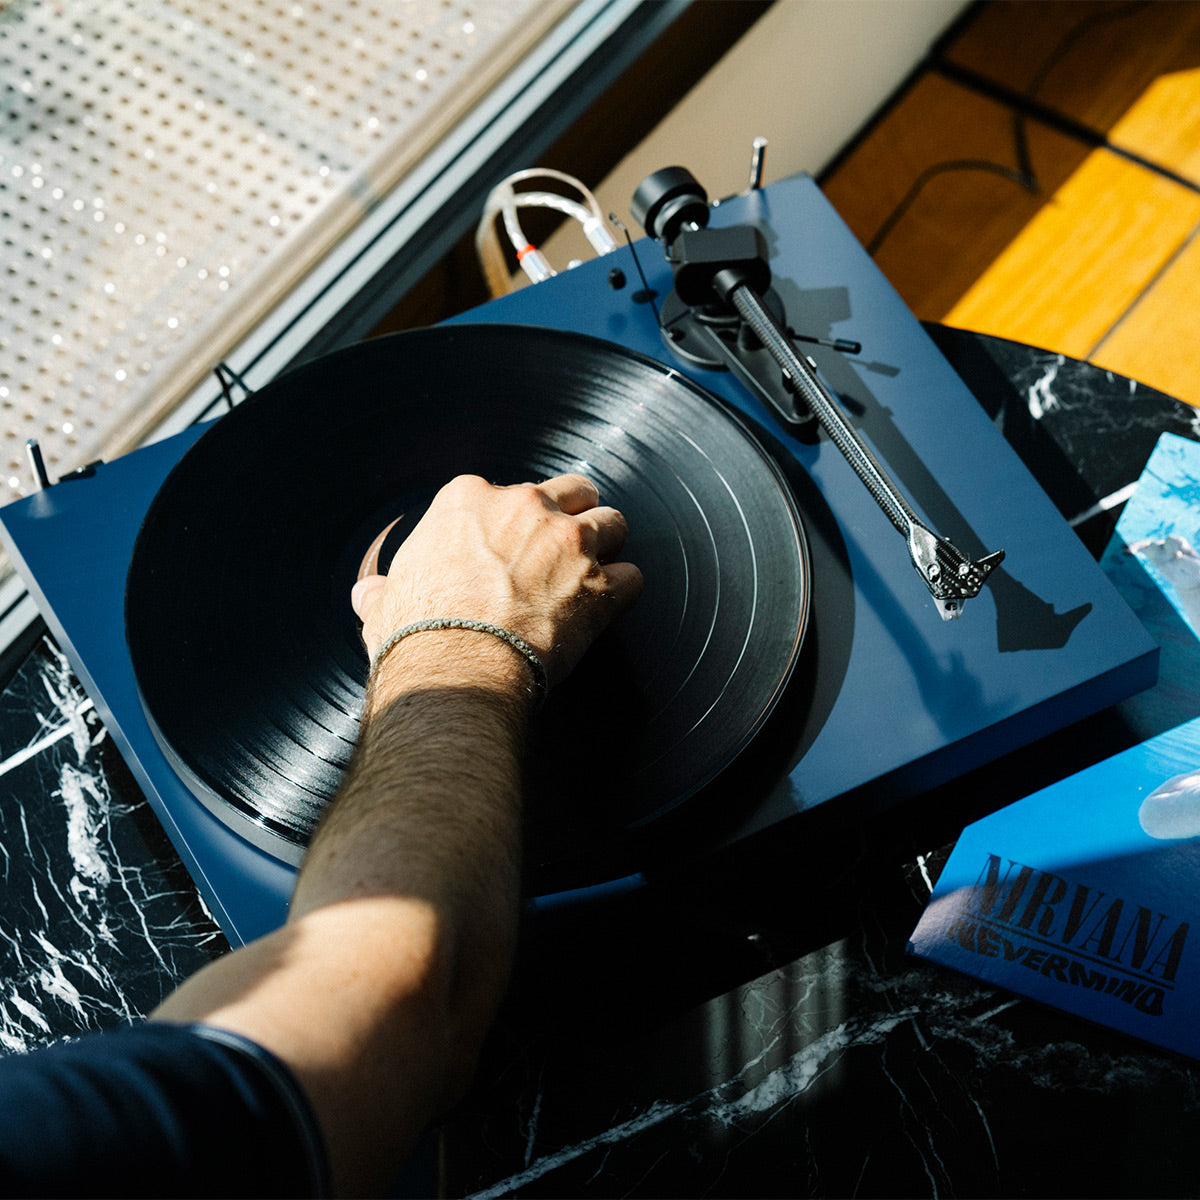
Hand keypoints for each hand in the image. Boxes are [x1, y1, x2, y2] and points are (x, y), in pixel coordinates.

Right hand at [351, 473, 642, 687]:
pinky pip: (632, 578)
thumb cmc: (415, 633)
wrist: (455, 667)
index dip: (518, 521)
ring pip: (614, 525)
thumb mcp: (385, 602)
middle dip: (576, 516)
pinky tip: (608, 609)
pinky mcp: (599, 587)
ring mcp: (569, 544)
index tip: (513, 547)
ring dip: (608, 548)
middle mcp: (526, 508)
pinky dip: (623, 594)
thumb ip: (383, 590)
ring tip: (595, 574)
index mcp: (470, 499)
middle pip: (575, 491)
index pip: (510, 492)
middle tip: (568, 548)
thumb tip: (368, 595)